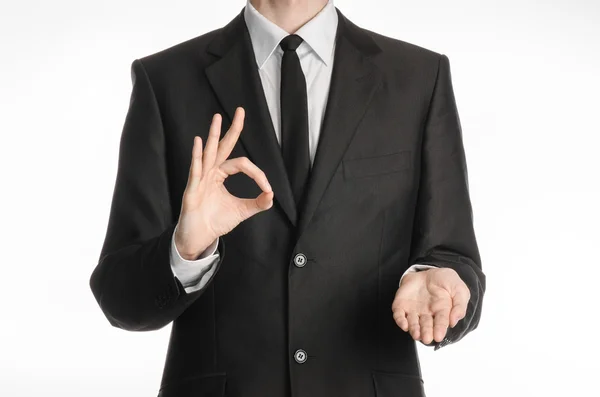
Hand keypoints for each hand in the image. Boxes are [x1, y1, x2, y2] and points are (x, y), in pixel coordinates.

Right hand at [175, 107, 273, 259]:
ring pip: (208, 153)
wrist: (199, 237)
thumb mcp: (241, 211)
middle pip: (223, 146)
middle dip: (232, 129)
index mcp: (220, 175)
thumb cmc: (215, 221)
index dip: (257, 174)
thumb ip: (257, 203)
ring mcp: (199, 179)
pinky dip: (197, 156)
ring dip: (213, 135)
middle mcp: (210, 172)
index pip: (242, 164)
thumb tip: (272, 195)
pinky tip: (199, 142)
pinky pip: (195, 170)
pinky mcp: (192, 190)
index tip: (268, 189)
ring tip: (217, 118)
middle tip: (241, 110)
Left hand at [391, 267, 469, 344]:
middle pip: (426, 326)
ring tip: (416, 335)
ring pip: (412, 323)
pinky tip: (404, 324)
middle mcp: (427, 314)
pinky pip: (399, 314)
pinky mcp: (402, 305)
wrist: (430, 271)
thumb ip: (459, 305)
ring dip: (414, 330)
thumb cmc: (446, 281)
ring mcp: (414, 310)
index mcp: (442, 312)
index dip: (439, 330)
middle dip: (426, 333)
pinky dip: (400, 320)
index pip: (440, 322)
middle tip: (426, 338)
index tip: (438, 336)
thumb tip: (454, 321)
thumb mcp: (459, 290)